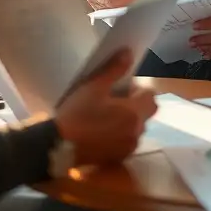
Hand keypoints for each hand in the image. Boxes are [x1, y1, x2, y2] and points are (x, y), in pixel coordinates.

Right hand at [55, 50, 156, 166]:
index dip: (139, 90)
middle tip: (114, 102)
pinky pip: (128, 142)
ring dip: (129, 121)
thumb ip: (115, 69)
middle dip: (136, 105)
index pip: (151, 96)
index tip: (122, 88)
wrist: (59, 146)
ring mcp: (129, 147)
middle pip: (147, 113)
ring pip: (138, 128)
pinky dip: (121, 135)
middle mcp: (137, 132)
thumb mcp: (94, 86)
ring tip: (106, 117)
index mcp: (134, 112)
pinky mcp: (119, 158)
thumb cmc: (77, 113)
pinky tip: (102, 133)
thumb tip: (129, 53)